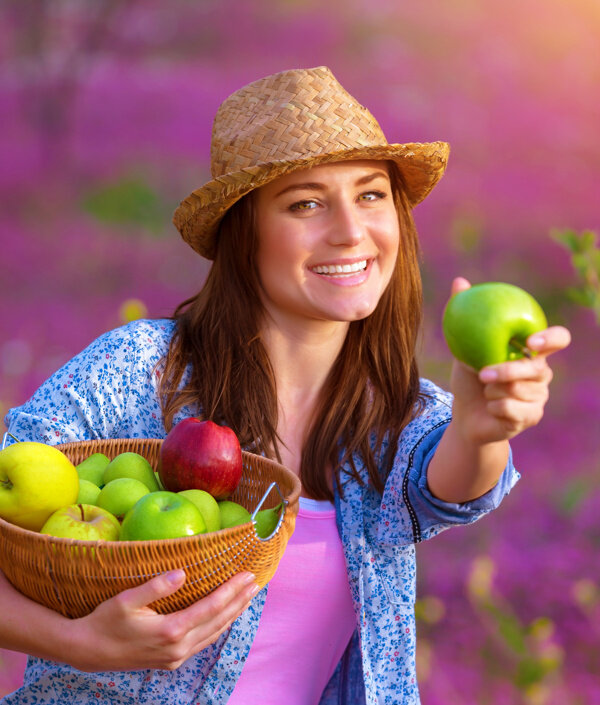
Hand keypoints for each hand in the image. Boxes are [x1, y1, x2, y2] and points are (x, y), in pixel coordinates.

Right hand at [67, 570, 259, 671]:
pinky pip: (203, 642)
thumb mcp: (126, 600)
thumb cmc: (105, 621)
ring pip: (213, 633)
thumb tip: (182, 573)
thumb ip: (155, 586)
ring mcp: (176, 658)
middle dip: (239, 600)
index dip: (231, 590)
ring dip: (232, 614)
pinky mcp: (171, 661)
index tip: (247, 575)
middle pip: (218, 621)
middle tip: (256, 582)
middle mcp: (178, 648)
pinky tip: (224, 617)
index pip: (211, 607)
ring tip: (247, 597)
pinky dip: (218, 626)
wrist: (87, 651)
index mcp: (170, 631)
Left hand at [448, 277, 571, 445]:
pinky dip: (494, 408)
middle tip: (483, 374)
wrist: (466, 415)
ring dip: (493, 392)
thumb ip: (464, 316)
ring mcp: (540, 396)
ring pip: (520, 391)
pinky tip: (490, 408)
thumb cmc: (469, 376)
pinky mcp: (532, 417)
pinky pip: (512, 410)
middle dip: (508, 371)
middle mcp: (542, 373)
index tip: (531, 342)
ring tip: (485, 391)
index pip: (557, 339)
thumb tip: (459, 282)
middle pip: (537, 369)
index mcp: (532, 352)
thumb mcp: (463, 347)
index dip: (551, 340)